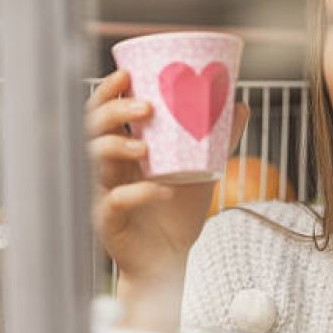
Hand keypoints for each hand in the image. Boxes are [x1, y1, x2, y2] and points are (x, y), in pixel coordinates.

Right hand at [86, 70, 248, 322]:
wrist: (169, 258)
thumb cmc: (177, 211)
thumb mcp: (201, 169)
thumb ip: (218, 138)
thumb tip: (241, 104)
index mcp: (122, 148)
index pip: (103, 111)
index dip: (108, 90)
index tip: (127, 74)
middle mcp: (106, 167)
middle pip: (91, 127)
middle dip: (113, 111)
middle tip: (146, 107)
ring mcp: (103, 192)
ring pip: (94, 160)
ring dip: (117, 147)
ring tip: (145, 148)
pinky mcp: (108, 220)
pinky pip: (115, 201)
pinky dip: (138, 193)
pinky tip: (160, 191)